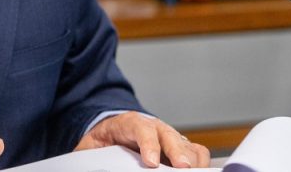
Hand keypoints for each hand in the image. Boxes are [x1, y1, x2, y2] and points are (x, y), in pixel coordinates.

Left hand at [75, 112, 209, 168]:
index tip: (151, 162)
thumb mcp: (90, 147)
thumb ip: (91, 155)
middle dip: (177, 152)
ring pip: (187, 144)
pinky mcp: (179, 148)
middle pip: (169, 136)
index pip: (141, 128)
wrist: (108, 130)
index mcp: (128, 123)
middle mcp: (153, 127)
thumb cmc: (102, 141)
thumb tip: (91, 164)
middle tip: (181, 168)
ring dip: (191, 159)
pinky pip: (197, 153)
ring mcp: (169, 137)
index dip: (149, 145)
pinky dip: (200, 163)